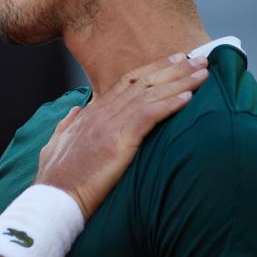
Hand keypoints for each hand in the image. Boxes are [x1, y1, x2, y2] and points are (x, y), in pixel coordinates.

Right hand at [35, 53, 208, 218]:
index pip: (126, 83)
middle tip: (198, 59)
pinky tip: (189, 96)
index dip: (152, 70)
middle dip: (172, 68)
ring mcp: (109, 125)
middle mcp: (100, 112)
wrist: (53, 197)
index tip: (173, 61)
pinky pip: (149, 115)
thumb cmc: (55, 179)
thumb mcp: (56, 145)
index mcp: (90, 114)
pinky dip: (170, 103)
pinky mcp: (118, 141)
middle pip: (142, 82)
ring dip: (179, 81)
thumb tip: (76, 110)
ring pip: (150, 94)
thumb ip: (68, 125)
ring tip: (202, 73)